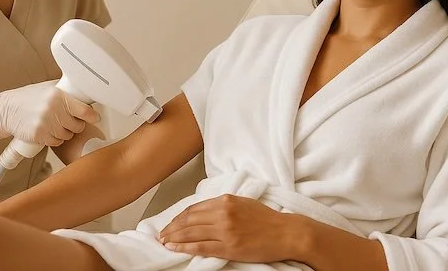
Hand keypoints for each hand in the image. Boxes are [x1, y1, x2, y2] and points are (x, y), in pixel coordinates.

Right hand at [0, 80, 100, 145]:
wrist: (6, 110)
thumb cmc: (27, 98)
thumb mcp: (47, 88)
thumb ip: (65, 92)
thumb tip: (85, 95)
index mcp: (58, 96)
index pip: (84, 110)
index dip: (92, 116)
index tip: (95, 118)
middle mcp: (53, 110)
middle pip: (78, 126)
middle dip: (75, 124)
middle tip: (68, 120)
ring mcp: (46, 124)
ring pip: (68, 136)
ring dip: (65, 132)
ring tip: (55, 124)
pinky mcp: (39, 136)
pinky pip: (56, 142)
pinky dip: (54, 139)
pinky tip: (48, 131)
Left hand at [158, 194, 292, 262]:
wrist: (286, 233)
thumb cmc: (267, 219)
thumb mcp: (243, 204)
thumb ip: (223, 206)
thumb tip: (204, 213)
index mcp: (226, 200)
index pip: (194, 208)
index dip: (179, 217)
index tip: (170, 223)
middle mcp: (223, 213)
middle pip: (189, 219)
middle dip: (172, 227)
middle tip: (161, 234)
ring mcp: (225, 230)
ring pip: (191, 232)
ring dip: (174, 237)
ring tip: (164, 241)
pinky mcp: (229, 246)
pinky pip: (200, 246)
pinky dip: (184, 247)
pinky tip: (174, 248)